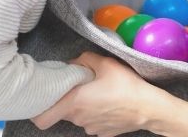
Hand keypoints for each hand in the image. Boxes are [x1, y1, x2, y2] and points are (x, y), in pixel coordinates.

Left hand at [32, 52, 158, 135]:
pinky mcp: (103, 132)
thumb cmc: (125, 85)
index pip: (41, 117)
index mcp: (74, 103)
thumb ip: (85, 59)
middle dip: (68, 98)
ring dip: (84, 105)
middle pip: (63, 111)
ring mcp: (91, 128)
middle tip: (80, 84)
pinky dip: (97, 112)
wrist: (148, 108)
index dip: (38, 109)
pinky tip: (110, 102)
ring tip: (100, 91)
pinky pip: (93, 121)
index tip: (45, 96)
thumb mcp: (106, 63)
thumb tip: (74, 62)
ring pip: (79, 116)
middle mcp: (78, 119)